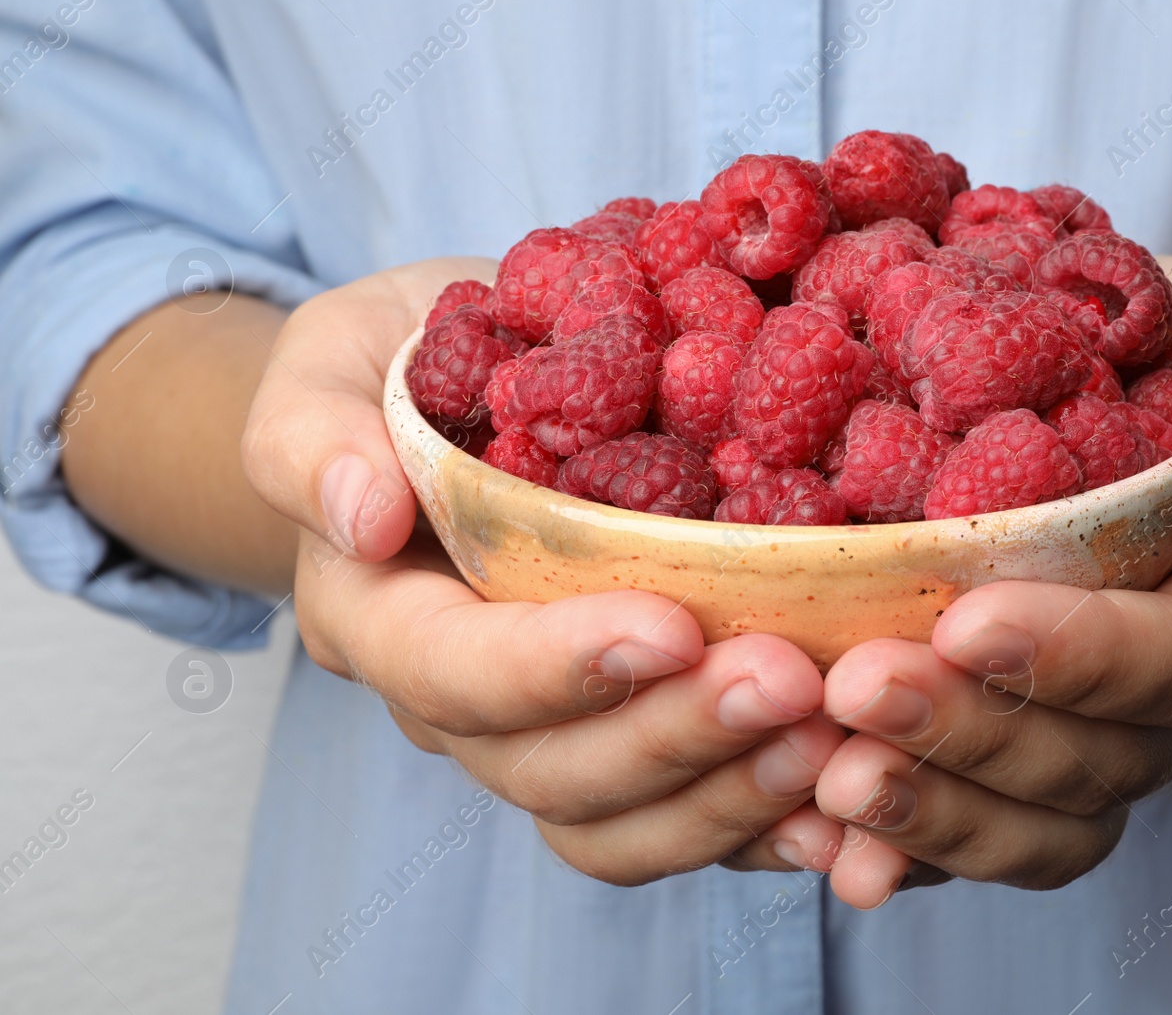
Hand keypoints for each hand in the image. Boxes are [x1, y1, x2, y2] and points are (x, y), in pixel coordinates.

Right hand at [242, 260, 843, 884]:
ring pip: (620, 820)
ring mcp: (547, 732)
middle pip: (549, 770)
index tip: (669, 627)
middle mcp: (462, 702)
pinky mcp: (626, 734)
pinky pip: (684, 817)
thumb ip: (313, 434)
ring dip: (729, 794)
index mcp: (382, 616)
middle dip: (672, 738)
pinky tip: (844, 798)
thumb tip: (363, 515)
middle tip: (792, 683)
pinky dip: (764, 823)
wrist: (460, 394)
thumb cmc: (399, 368)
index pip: (452, 671)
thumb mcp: (329, 362)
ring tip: (836, 742)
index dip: (556, 666)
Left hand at [811, 260, 1171, 907]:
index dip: (1080, 657)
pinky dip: (904, 846)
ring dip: (932, 811)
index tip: (966, 621)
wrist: (1162, 396)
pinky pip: (980, 832)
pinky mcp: (1031, 759)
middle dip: (975, 735)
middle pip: (1099, 761)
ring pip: (1039, 822)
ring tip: (826, 779)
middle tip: (858, 689)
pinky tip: (817, 834)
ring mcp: (1108, 745)